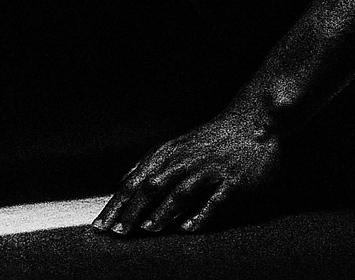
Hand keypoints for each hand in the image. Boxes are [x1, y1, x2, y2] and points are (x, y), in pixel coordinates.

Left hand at [92, 111, 282, 235]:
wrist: (253, 122)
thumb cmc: (211, 139)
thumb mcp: (176, 145)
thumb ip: (152, 164)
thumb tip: (123, 183)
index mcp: (169, 154)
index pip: (134, 182)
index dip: (117, 205)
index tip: (101, 225)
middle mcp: (185, 161)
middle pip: (151, 187)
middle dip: (132, 211)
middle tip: (118, 233)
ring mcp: (209, 171)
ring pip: (180, 192)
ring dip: (162, 212)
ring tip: (147, 229)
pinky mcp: (232, 182)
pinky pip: (213, 201)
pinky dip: (199, 215)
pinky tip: (188, 228)